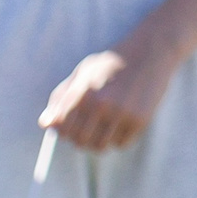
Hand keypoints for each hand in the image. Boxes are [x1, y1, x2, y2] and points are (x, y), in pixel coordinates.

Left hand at [39, 43, 177, 151]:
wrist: (151, 50)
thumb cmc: (111, 63)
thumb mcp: (82, 72)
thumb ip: (61, 98)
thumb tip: (45, 124)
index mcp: (83, 93)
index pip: (62, 129)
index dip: (62, 132)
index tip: (68, 127)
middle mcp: (102, 105)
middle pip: (80, 141)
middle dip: (79, 139)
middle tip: (86, 130)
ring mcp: (123, 114)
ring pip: (100, 147)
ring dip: (97, 142)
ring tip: (102, 127)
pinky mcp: (141, 119)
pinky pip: (121, 144)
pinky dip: (117, 139)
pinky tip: (119, 124)